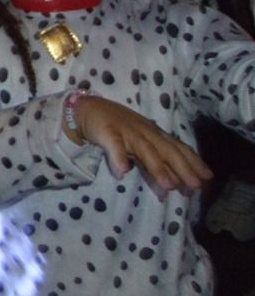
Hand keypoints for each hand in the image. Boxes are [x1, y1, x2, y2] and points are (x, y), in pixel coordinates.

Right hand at [72, 94, 211, 196]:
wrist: (87, 107)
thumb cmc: (117, 128)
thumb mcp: (139, 145)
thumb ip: (154, 163)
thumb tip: (173, 187)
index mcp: (154, 134)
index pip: (178, 147)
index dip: (193, 161)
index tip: (208, 177)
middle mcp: (145, 132)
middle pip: (166, 150)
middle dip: (182, 168)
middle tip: (195, 186)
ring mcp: (126, 131)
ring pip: (145, 150)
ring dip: (157, 167)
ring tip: (168, 186)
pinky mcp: (106, 131)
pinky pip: (114, 145)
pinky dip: (119, 156)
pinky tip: (123, 171)